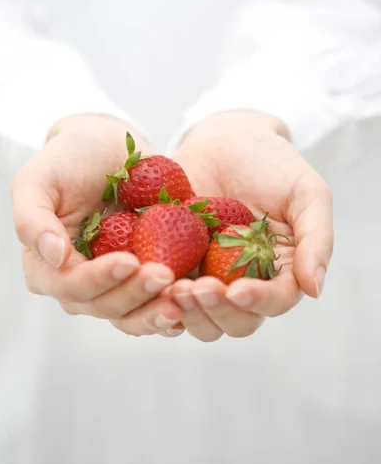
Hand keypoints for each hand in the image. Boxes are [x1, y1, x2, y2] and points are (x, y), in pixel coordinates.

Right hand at [11, 114, 183, 337]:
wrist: (110, 150)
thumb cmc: (69, 160)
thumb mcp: (38, 178)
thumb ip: (32, 218)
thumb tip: (53, 256)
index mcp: (46, 268)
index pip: (70, 286)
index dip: (98, 279)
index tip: (129, 261)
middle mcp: (79, 286)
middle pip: (105, 306)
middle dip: (135, 294)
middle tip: (165, 275)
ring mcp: (114, 288)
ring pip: (133, 315)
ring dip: (157, 311)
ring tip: (182, 295)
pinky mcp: (143, 283)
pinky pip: (157, 305)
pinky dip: (175, 307)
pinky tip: (192, 300)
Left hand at [166, 110, 333, 341]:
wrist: (224, 140)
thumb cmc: (271, 163)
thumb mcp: (306, 192)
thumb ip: (316, 238)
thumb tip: (315, 289)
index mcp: (280, 271)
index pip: (276, 301)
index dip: (257, 302)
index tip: (235, 290)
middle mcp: (245, 283)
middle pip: (236, 322)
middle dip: (216, 311)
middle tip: (196, 288)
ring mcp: (208, 279)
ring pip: (200, 320)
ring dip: (186, 313)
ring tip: (171, 287)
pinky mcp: (176, 268)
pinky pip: (165, 298)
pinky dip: (156, 299)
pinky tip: (146, 281)